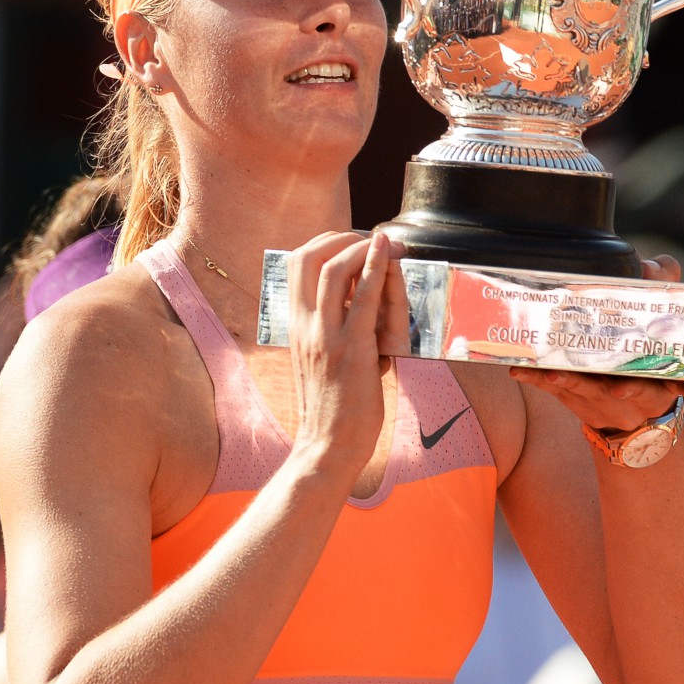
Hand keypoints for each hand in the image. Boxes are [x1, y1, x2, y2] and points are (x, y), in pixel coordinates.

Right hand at [285, 231, 405, 472]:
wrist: (327, 446)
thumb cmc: (330, 405)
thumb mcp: (317, 357)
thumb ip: (328, 326)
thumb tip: (354, 298)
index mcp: (294, 325)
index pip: (296, 263)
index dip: (323, 242)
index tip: (348, 240)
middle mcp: (304, 325)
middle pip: (309, 257)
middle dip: (340, 237)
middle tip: (369, 238)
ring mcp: (326, 336)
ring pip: (336, 270)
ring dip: (363, 247)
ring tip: (387, 243)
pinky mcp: (352, 350)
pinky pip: (364, 299)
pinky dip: (377, 269)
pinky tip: (389, 256)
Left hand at [508, 251, 683, 426]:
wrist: (621, 412)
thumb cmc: (642, 351)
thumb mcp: (657, 320)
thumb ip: (661, 287)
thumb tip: (657, 265)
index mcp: (666, 376)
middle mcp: (638, 391)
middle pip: (636, 392)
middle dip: (627, 391)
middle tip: (621, 390)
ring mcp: (603, 398)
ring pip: (589, 392)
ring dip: (575, 382)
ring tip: (556, 371)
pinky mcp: (572, 396)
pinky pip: (552, 388)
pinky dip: (536, 377)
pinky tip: (517, 368)